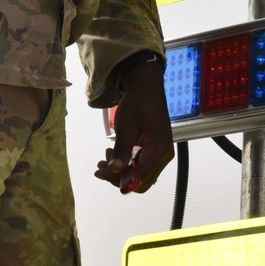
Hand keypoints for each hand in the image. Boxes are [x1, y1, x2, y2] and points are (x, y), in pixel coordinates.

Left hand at [95, 59, 173, 194]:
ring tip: (106, 153)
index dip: (119, 179)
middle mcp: (163, 155)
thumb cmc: (137, 104)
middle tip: (101, 165)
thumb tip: (113, 170)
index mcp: (160, 151)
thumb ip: (121, 151)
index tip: (100, 172)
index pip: (139, 177)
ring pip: (139, 171)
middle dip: (119, 174)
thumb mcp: (126, 128)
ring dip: (121, 167)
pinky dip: (126, 160)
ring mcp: (160, 151)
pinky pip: (140, 162)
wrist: (145, 86)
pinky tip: (114, 151)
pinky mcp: (155, 147)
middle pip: (140, 178)